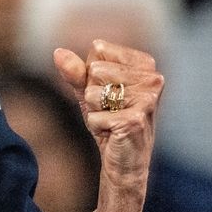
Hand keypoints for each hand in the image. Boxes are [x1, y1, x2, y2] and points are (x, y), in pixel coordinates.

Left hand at [52, 40, 163, 188]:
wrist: (124, 162)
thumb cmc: (109, 121)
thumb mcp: (89, 91)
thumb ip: (75, 71)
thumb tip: (58, 52)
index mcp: (145, 63)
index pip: (98, 49)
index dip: (92, 73)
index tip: (108, 91)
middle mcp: (152, 77)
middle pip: (95, 69)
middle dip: (93, 93)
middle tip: (109, 109)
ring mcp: (147, 99)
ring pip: (93, 92)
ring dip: (94, 110)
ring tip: (111, 119)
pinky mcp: (135, 120)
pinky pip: (94, 116)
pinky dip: (96, 126)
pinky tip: (112, 132)